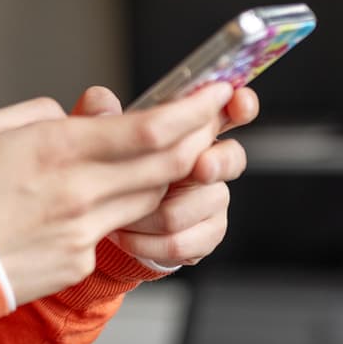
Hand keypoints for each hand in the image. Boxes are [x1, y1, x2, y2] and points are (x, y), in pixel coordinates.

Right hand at [0, 82, 234, 305]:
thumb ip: (41, 116)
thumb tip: (75, 120)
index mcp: (56, 149)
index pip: (149, 130)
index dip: (193, 111)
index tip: (215, 92)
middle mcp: (79, 192)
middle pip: (166, 166)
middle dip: (197, 139)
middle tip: (211, 119)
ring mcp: (82, 232)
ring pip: (148, 199)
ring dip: (165, 175)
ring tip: (169, 154)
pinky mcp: (78, 263)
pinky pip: (113, 229)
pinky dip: (117, 209)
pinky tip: (98, 199)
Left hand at [71, 84, 256, 268]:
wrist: (113, 222)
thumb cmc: (115, 168)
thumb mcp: (101, 136)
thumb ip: (101, 114)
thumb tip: (101, 101)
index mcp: (194, 130)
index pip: (231, 110)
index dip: (242, 104)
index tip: (236, 102)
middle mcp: (211, 162)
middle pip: (232, 158)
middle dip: (216, 162)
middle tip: (199, 167)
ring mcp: (212, 200)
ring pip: (200, 204)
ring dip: (157, 212)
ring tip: (121, 214)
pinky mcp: (205, 236)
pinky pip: (183, 241)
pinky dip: (149, 242)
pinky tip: (126, 237)